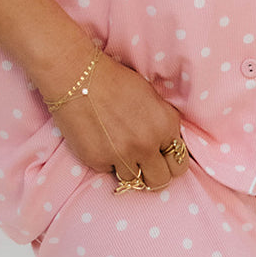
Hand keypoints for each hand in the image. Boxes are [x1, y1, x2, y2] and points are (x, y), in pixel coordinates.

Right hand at [34, 38, 190, 190]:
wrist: (76, 75)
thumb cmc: (114, 81)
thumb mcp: (152, 97)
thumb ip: (164, 126)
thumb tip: (169, 148)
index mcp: (166, 126)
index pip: (179, 165)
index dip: (169, 162)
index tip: (160, 158)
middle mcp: (147, 144)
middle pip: (160, 181)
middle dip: (153, 174)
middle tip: (143, 164)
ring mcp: (123, 155)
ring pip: (135, 181)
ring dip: (129, 169)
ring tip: (118, 148)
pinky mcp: (99, 161)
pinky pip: (109, 172)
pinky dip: (106, 162)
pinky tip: (100, 141)